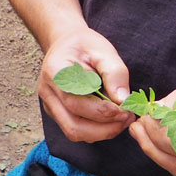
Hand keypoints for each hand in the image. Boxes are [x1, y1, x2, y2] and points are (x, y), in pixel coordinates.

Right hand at [39, 27, 133, 141]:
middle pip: (73, 125)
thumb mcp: (103, 50)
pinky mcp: (57, 112)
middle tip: (127, 118)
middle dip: (104, 128)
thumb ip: (114, 73)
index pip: (76, 103)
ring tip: (122, 120)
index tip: (125, 110)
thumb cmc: (85, 45)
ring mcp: (50, 105)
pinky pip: (76, 129)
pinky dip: (96, 130)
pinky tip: (112, 120)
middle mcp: (48, 92)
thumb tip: (123, 101)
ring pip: (74, 132)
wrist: (66, 42)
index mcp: (55, 73)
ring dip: (101, 132)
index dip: (102, 111)